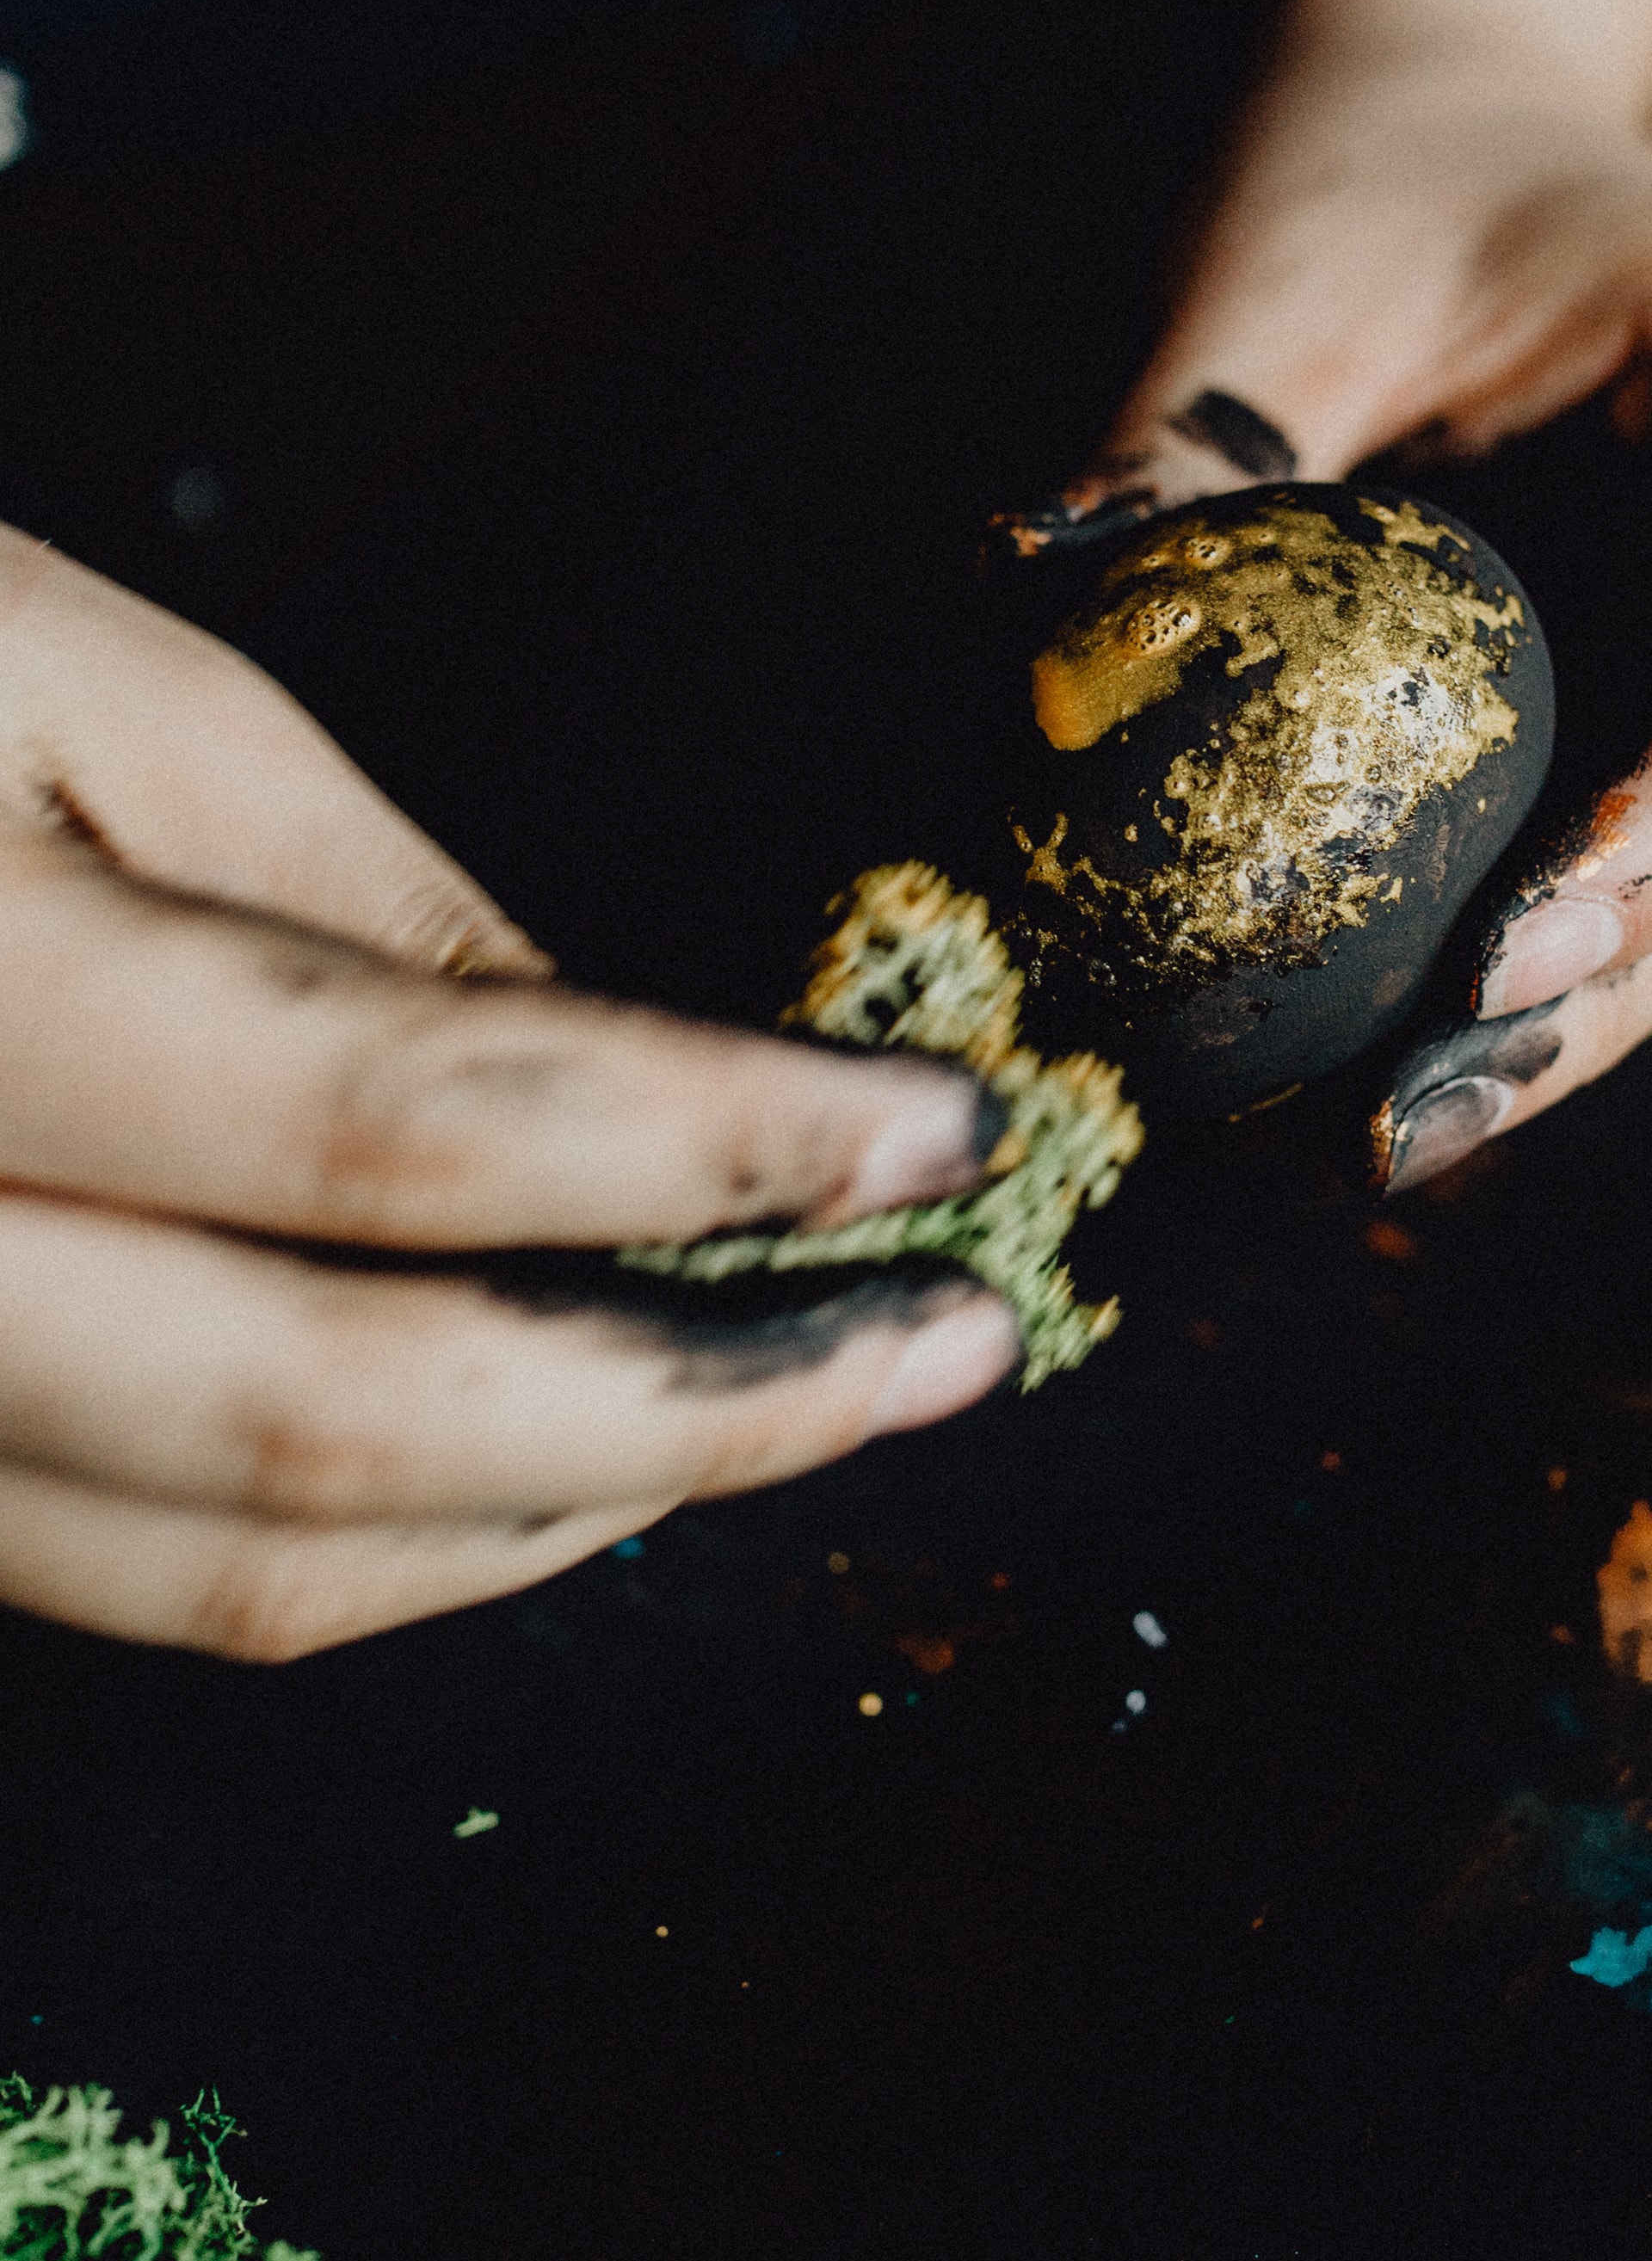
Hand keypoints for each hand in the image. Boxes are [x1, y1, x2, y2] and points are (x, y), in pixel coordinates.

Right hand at [0, 532, 1017, 1655]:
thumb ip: (374, 915)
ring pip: (239, 1566)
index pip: (399, 1130)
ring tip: (783, 1404)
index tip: (936, 1138)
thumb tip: (641, 1082)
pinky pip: (133, 1571)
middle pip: (338, 1423)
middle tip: (942, 1351)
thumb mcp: (101, 690)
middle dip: (702, 1410)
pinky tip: (547, 1451)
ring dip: (563, 1511)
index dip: (714, 1149)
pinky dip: (376, 1540)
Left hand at [1034, 54, 1651, 1185]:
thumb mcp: (1270, 281)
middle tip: (1425, 1112)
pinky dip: (1571, 976)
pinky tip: (1428, 1072)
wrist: (1454, 111)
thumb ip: (1176, 455)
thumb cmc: (1377, 167)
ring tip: (1407, 1135)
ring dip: (1595, 1022)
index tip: (1518, 953)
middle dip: (1619, 982)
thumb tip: (1021, 654)